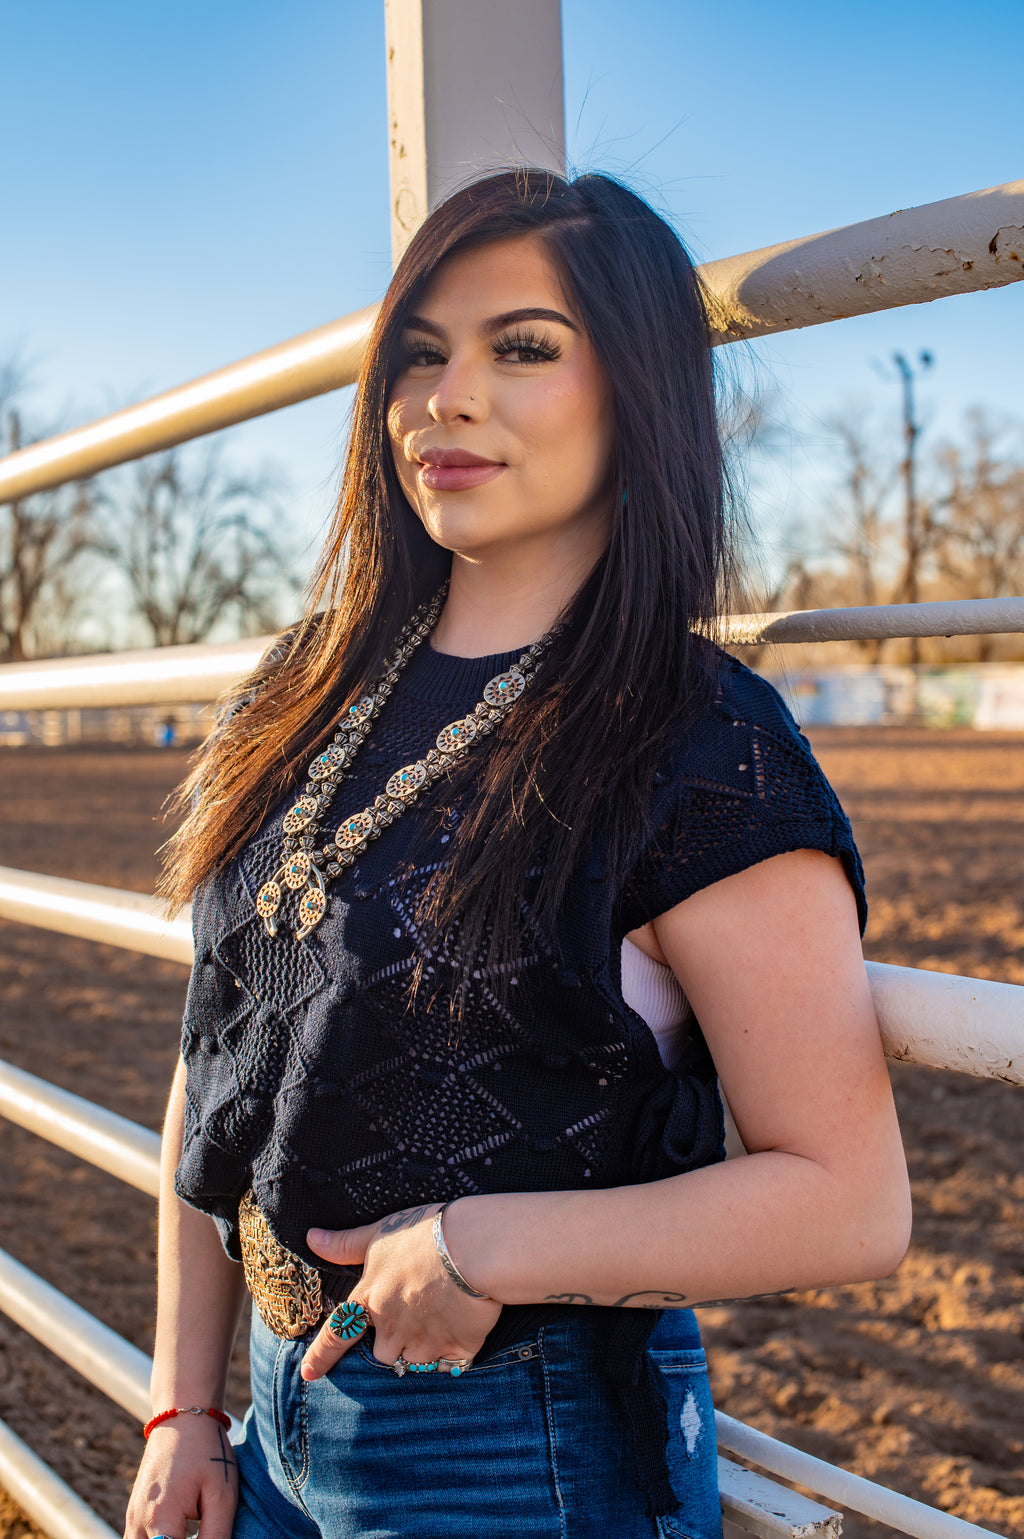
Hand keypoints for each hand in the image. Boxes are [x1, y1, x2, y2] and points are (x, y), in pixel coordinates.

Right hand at [123, 1414, 237, 1538]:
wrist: (183, 1417)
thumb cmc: (207, 1452)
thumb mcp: (221, 1494)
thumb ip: (215, 1535)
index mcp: (160, 1519)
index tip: (206, 1538)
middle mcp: (138, 1522)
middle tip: (199, 1530)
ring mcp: (132, 1517)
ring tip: (189, 1530)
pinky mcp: (134, 1512)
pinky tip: (178, 1533)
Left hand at [300, 1201, 501, 1380]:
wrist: (474, 1246)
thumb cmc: (424, 1233)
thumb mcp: (380, 1233)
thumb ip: (345, 1244)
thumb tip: (311, 1238)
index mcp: (370, 1299)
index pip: (338, 1334)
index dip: (321, 1356)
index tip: (308, 1373)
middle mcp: (392, 1328)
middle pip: (383, 1353)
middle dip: (394, 1341)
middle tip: (415, 1315)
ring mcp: (424, 1342)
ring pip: (415, 1361)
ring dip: (422, 1349)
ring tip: (440, 1318)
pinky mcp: (456, 1349)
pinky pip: (448, 1365)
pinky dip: (451, 1355)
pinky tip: (460, 1330)